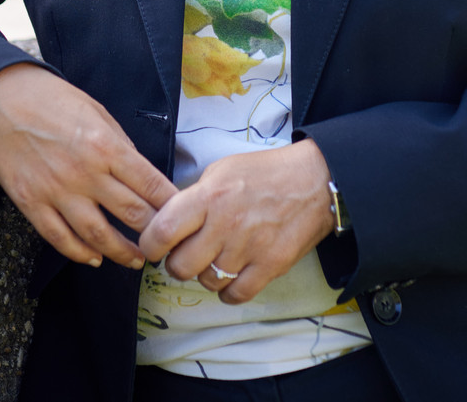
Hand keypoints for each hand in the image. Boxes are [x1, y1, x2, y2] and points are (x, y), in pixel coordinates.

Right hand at [0, 63, 176, 269]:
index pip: (151, 185)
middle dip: (155, 233)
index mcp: (106, 145)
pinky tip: (94, 258)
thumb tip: (140, 172)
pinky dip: (80, 253)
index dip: (172, 206)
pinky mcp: (31, 203)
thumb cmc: (49, 98)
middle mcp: (85, 173)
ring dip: (122, 253)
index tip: (185, 218)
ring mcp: (56, 191)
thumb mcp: (95, 110)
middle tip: (167, 244)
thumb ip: (119, 144)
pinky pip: (60, 238)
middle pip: (131, 214)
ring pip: (98, 236)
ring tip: (137, 260)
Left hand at [137, 138, 334, 304]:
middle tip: (186, 255)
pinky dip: (229, 292)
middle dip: (177, 264)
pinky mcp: (271, 265)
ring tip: (217, 259)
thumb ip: (194, 198)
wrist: (315, 180)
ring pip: (207, 282)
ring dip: (206, 275)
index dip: (150, 245)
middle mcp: (226, 224)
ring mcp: (249, 247)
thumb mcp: (221, 171)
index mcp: (209, 196)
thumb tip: (169, 222)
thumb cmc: (265, 173)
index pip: (161, 232)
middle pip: (180, 266)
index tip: (155, 246)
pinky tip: (232, 277)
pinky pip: (235, 295)